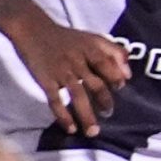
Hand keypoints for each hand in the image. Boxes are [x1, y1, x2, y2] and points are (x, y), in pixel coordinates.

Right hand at [7, 12, 128, 136]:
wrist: (32, 29)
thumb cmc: (67, 38)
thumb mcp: (92, 38)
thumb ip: (114, 52)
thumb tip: (128, 75)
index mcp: (90, 49)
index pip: (107, 64)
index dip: (115, 77)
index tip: (120, 88)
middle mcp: (78, 61)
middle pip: (96, 84)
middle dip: (105, 102)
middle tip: (109, 113)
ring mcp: (61, 72)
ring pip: (78, 96)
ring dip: (87, 116)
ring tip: (93, 132)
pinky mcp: (46, 80)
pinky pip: (55, 101)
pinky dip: (63, 116)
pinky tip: (71, 128)